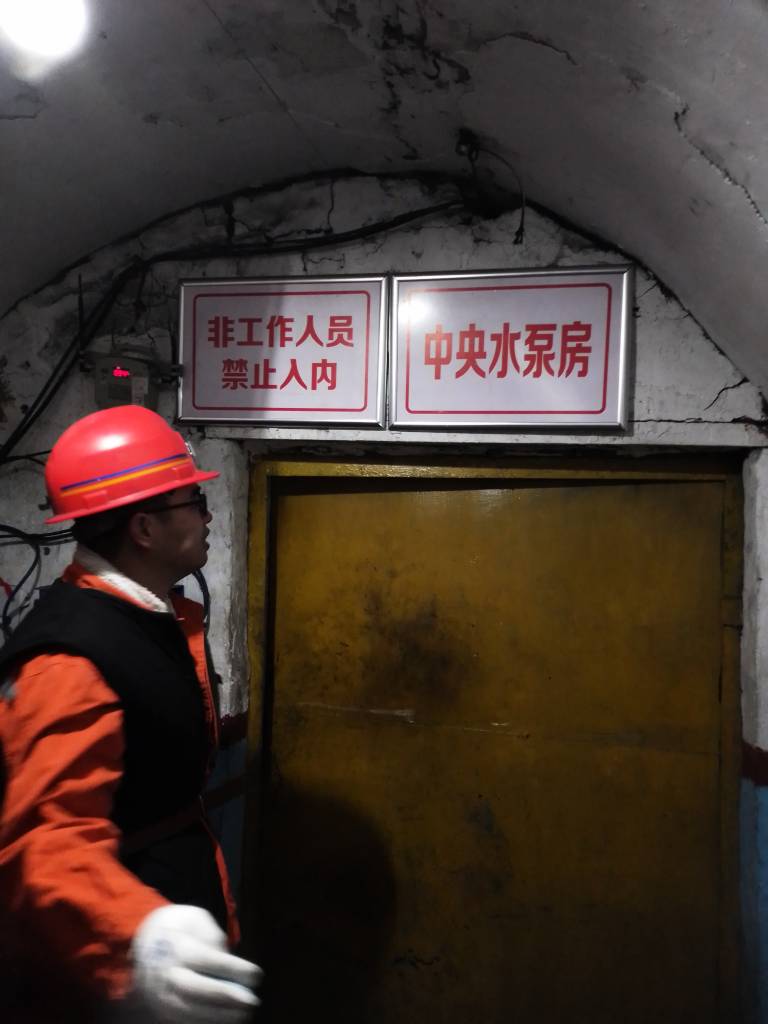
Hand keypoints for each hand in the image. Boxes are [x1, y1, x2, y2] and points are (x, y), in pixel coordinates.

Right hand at [130, 904, 261, 1022]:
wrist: (142, 942)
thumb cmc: (178, 928)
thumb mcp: (195, 919)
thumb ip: (212, 936)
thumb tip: (228, 959)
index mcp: (177, 947)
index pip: (207, 960)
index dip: (233, 969)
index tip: (257, 975)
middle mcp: (166, 974)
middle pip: (195, 989)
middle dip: (225, 997)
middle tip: (252, 1001)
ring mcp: (161, 995)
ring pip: (188, 1011)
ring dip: (217, 1016)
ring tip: (243, 1015)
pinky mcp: (161, 1010)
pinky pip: (182, 1021)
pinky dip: (204, 1023)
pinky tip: (225, 1020)